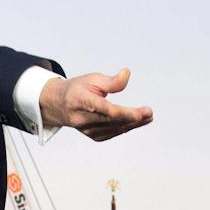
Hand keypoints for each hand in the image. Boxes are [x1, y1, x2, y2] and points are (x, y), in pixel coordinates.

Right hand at [38, 69, 153, 141]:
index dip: (123, 113)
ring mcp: (86, 129)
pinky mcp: (92, 135)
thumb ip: (111, 81)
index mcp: (80, 101)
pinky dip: (126, 127)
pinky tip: (136, 122)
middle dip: (133, 118)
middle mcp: (81, 118)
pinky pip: (112, 133)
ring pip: (114, 129)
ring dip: (133, 124)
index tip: (139, 113)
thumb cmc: (78, 89)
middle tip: (149, 113)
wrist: (60, 105)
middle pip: (111, 121)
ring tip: (147, 116)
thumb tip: (126, 74)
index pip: (104, 109)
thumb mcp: (93, 78)